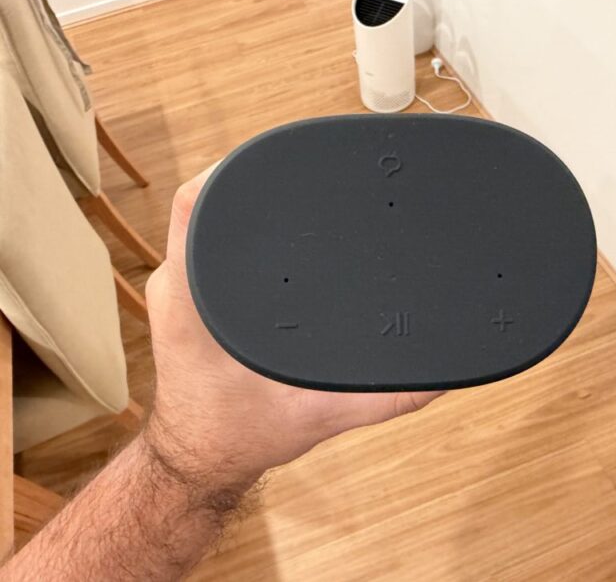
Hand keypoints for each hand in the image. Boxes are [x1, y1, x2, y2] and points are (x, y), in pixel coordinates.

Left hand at [144, 166, 444, 489]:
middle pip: (204, 203)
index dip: (234, 168)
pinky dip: (239, 227)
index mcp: (194, 305)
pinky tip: (280, 231)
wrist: (201, 460)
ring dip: (246, 200)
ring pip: (204, 219)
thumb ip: (384, 399)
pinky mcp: (186, 295)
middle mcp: (178, 286)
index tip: (279, 155)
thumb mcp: (321, 418)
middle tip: (306, 168)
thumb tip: (438, 373)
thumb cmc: (241, 437)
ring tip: (298, 189)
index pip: (196, 206)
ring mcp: (177, 288)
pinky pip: (206, 242)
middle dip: (253, 176)